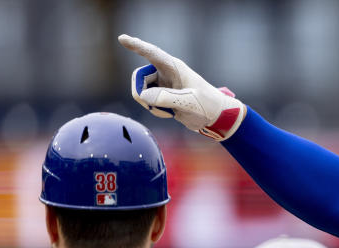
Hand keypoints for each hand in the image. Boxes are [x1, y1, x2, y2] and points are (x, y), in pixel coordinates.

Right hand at [118, 34, 246, 140]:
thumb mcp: (189, 102)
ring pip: (142, 90)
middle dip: (141, 92)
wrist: (216, 117)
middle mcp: (166, 72)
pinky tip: (170, 113)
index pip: (152, 54)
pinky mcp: (163, 94)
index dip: (136, 46)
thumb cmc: (207, 106)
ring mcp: (163, 83)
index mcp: (174, 68)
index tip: (122, 38)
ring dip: (150, 104)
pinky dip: (154, 109)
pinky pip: (148, 100)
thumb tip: (144, 96)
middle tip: (152, 105)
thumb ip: (166, 98)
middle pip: (139, 77)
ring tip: (169, 111)